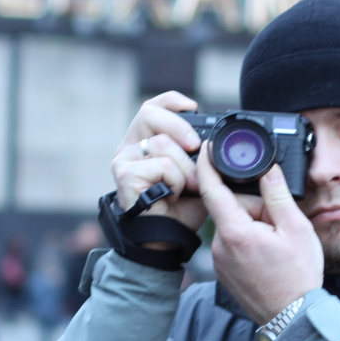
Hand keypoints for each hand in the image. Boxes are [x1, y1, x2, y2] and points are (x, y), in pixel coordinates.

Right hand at [111, 92, 207, 232]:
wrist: (169, 238)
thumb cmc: (181, 208)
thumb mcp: (197, 172)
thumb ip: (199, 153)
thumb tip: (215, 139)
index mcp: (145, 141)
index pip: (153, 106)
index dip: (172, 101)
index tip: (193, 107)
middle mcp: (129, 147)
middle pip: (150, 113)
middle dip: (180, 127)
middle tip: (195, 146)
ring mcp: (123, 160)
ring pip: (162, 143)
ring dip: (185, 168)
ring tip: (187, 187)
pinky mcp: (125, 175)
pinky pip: (161, 165)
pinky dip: (175, 182)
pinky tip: (171, 196)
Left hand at [197, 146, 322, 324]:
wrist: (293, 318)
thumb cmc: (297, 277)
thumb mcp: (296, 228)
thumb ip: (277, 195)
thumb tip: (268, 169)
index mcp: (236, 232)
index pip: (213, 189)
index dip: (207, 164)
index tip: (206, 148)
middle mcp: (220, 246)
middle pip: (231, 208)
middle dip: (254, 208)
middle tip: (279, 226)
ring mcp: (219, 261)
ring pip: (233, 226)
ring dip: (252, 226)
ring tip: (276, 245)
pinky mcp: (224, 272)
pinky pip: (233, 244)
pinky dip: (248, 242)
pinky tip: (268, 256)